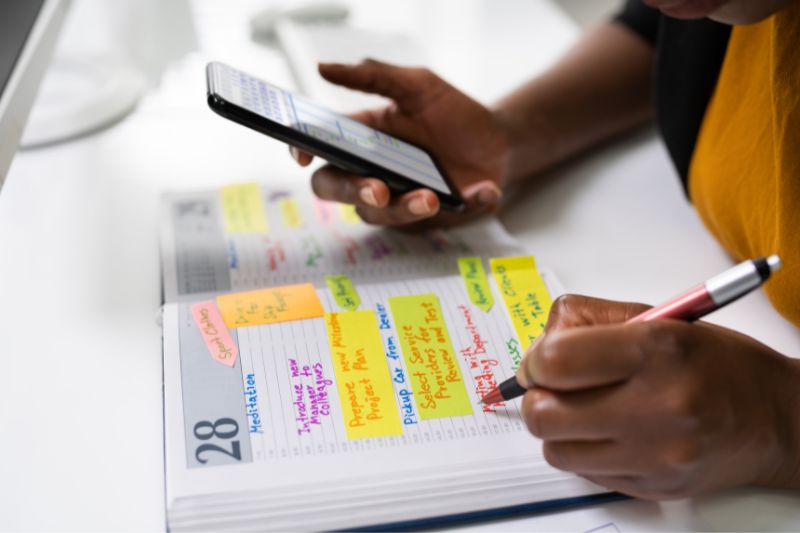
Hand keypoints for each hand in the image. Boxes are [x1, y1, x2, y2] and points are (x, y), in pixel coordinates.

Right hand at [290, 59, 507, 227]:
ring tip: (431, 197)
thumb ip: (373, 77)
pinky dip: (458, 208)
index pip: (319, 146)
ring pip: (376, 216)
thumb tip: (323, 68)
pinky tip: (481, 190)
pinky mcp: (422, 220)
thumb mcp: (418, 86)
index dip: (302, 150)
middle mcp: (370, 172)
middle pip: (336, 189)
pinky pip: (427, 225)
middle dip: (352, 192)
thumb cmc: (455, 113)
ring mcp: (394, 200)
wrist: (502, 144)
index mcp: (363, 139)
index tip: (303, 155)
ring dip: (402, 209)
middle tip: (378, 190)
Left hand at [517, 294, 799, 498]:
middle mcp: (657, 406)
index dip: (535, 360)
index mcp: (656, 351)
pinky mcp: (653, 487)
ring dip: (557, 429)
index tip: (540, 361)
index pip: (556, 361)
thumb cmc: (717, 362)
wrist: (778, 419)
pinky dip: (585, 452)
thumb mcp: (660, 318)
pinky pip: (585, 473)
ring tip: (584, 410)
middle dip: (537, 397)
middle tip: (555, 387)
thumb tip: (537, 348)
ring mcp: (655, 455)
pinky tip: (612, 432)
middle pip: (545, 414)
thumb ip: (590, 321)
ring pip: (556, 451)